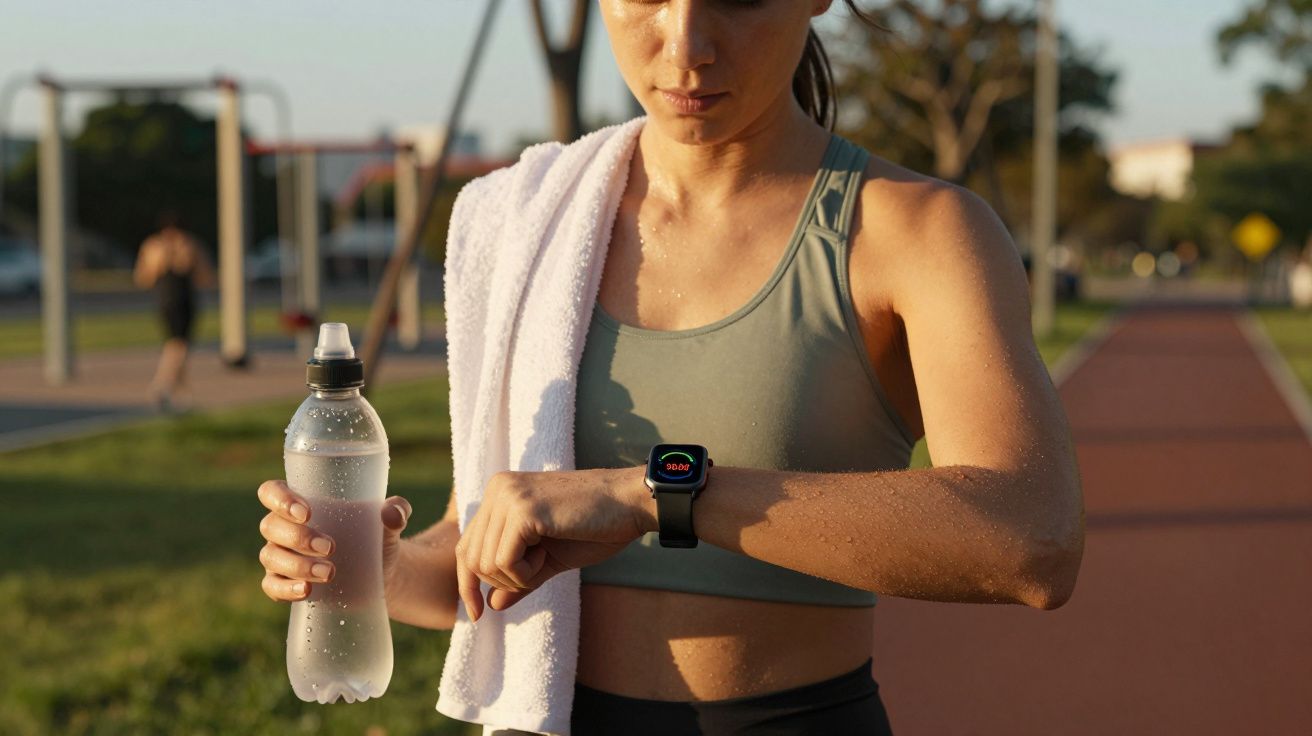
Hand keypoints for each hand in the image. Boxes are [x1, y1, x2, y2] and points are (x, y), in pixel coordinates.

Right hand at [257, 479, 412, 601]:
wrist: (383, 573)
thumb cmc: (377, 536)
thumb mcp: (390, 522)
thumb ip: (396, 510)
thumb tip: (392, 512)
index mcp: (300, 501)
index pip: (271, 492)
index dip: (280, 499)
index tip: (307, 513)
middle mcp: (284, 526)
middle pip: (271, 526)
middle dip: (298, 537)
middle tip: (330, 547)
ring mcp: (281, 556)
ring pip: (271, 556)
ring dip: (297, 565)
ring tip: (329, 572)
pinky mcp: (285, 583)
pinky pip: (271, 585)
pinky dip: (285, 589)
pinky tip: (306, 591)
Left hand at [454, 466, 649, 620]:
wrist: (630, 505)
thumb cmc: (595, 528)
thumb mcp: (549, 558)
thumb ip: (518, 578)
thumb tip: (491, 605)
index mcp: (500, 493)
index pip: (466, 546)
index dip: (468, 583)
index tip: (479, 614)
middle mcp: (498, 489)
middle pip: (471, 557)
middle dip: (502, 580)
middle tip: (538, 568)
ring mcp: (508, 497)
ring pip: (485, 563)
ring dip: (517, 577)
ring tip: (545, 558)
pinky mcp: (523, 511)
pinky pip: (504, 562)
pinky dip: (525, 573)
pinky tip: (547, 555)